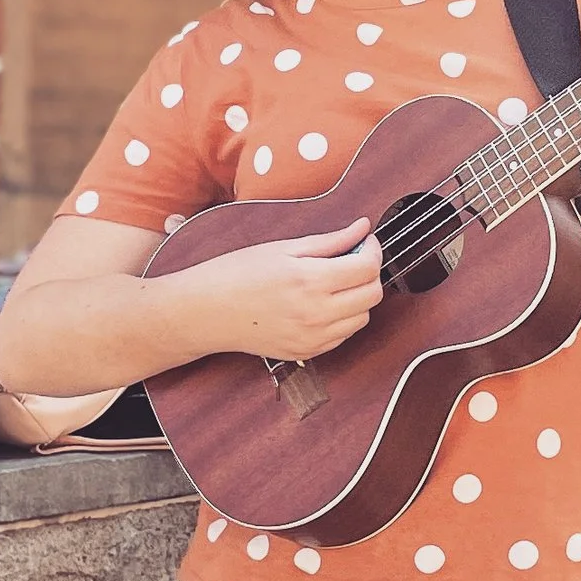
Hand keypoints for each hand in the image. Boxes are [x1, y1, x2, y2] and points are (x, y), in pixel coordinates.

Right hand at [187, 214, 382, 361]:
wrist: (207, 311)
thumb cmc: (237, 274)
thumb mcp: (283, 247)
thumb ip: (330, 240)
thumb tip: (362, 228)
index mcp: (311, 281)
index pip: (367, 268)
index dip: (372, 250)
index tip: (364, 242)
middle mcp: (317, 313)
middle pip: (373, 294)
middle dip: (369, 273)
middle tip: (351, 259)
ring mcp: (313, 338)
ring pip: (363, 317)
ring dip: (358, 298)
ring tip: (334, 283)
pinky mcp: (308, 352)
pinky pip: (343, 335)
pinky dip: (343, 318)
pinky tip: (322, 304)